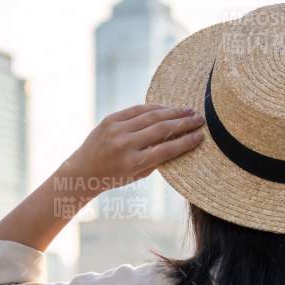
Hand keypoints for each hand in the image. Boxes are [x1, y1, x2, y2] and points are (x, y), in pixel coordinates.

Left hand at [57, 104, 204, 193]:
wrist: (82, 171)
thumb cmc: (114, 176)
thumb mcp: (137, 175)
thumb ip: (157, 159)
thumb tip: (180, 140)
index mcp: (133, 163)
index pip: (167, 149)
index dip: (186, 142)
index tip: (201, 136)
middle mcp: (125, 145)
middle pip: (162, 129)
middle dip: (184, 123)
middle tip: (201, 119)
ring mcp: (116, 130)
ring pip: (151, 116)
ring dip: (173, 112)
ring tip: (188, 111)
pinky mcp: (110, 119)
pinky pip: (137, 110)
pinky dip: (154, 108)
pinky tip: (167, 108)